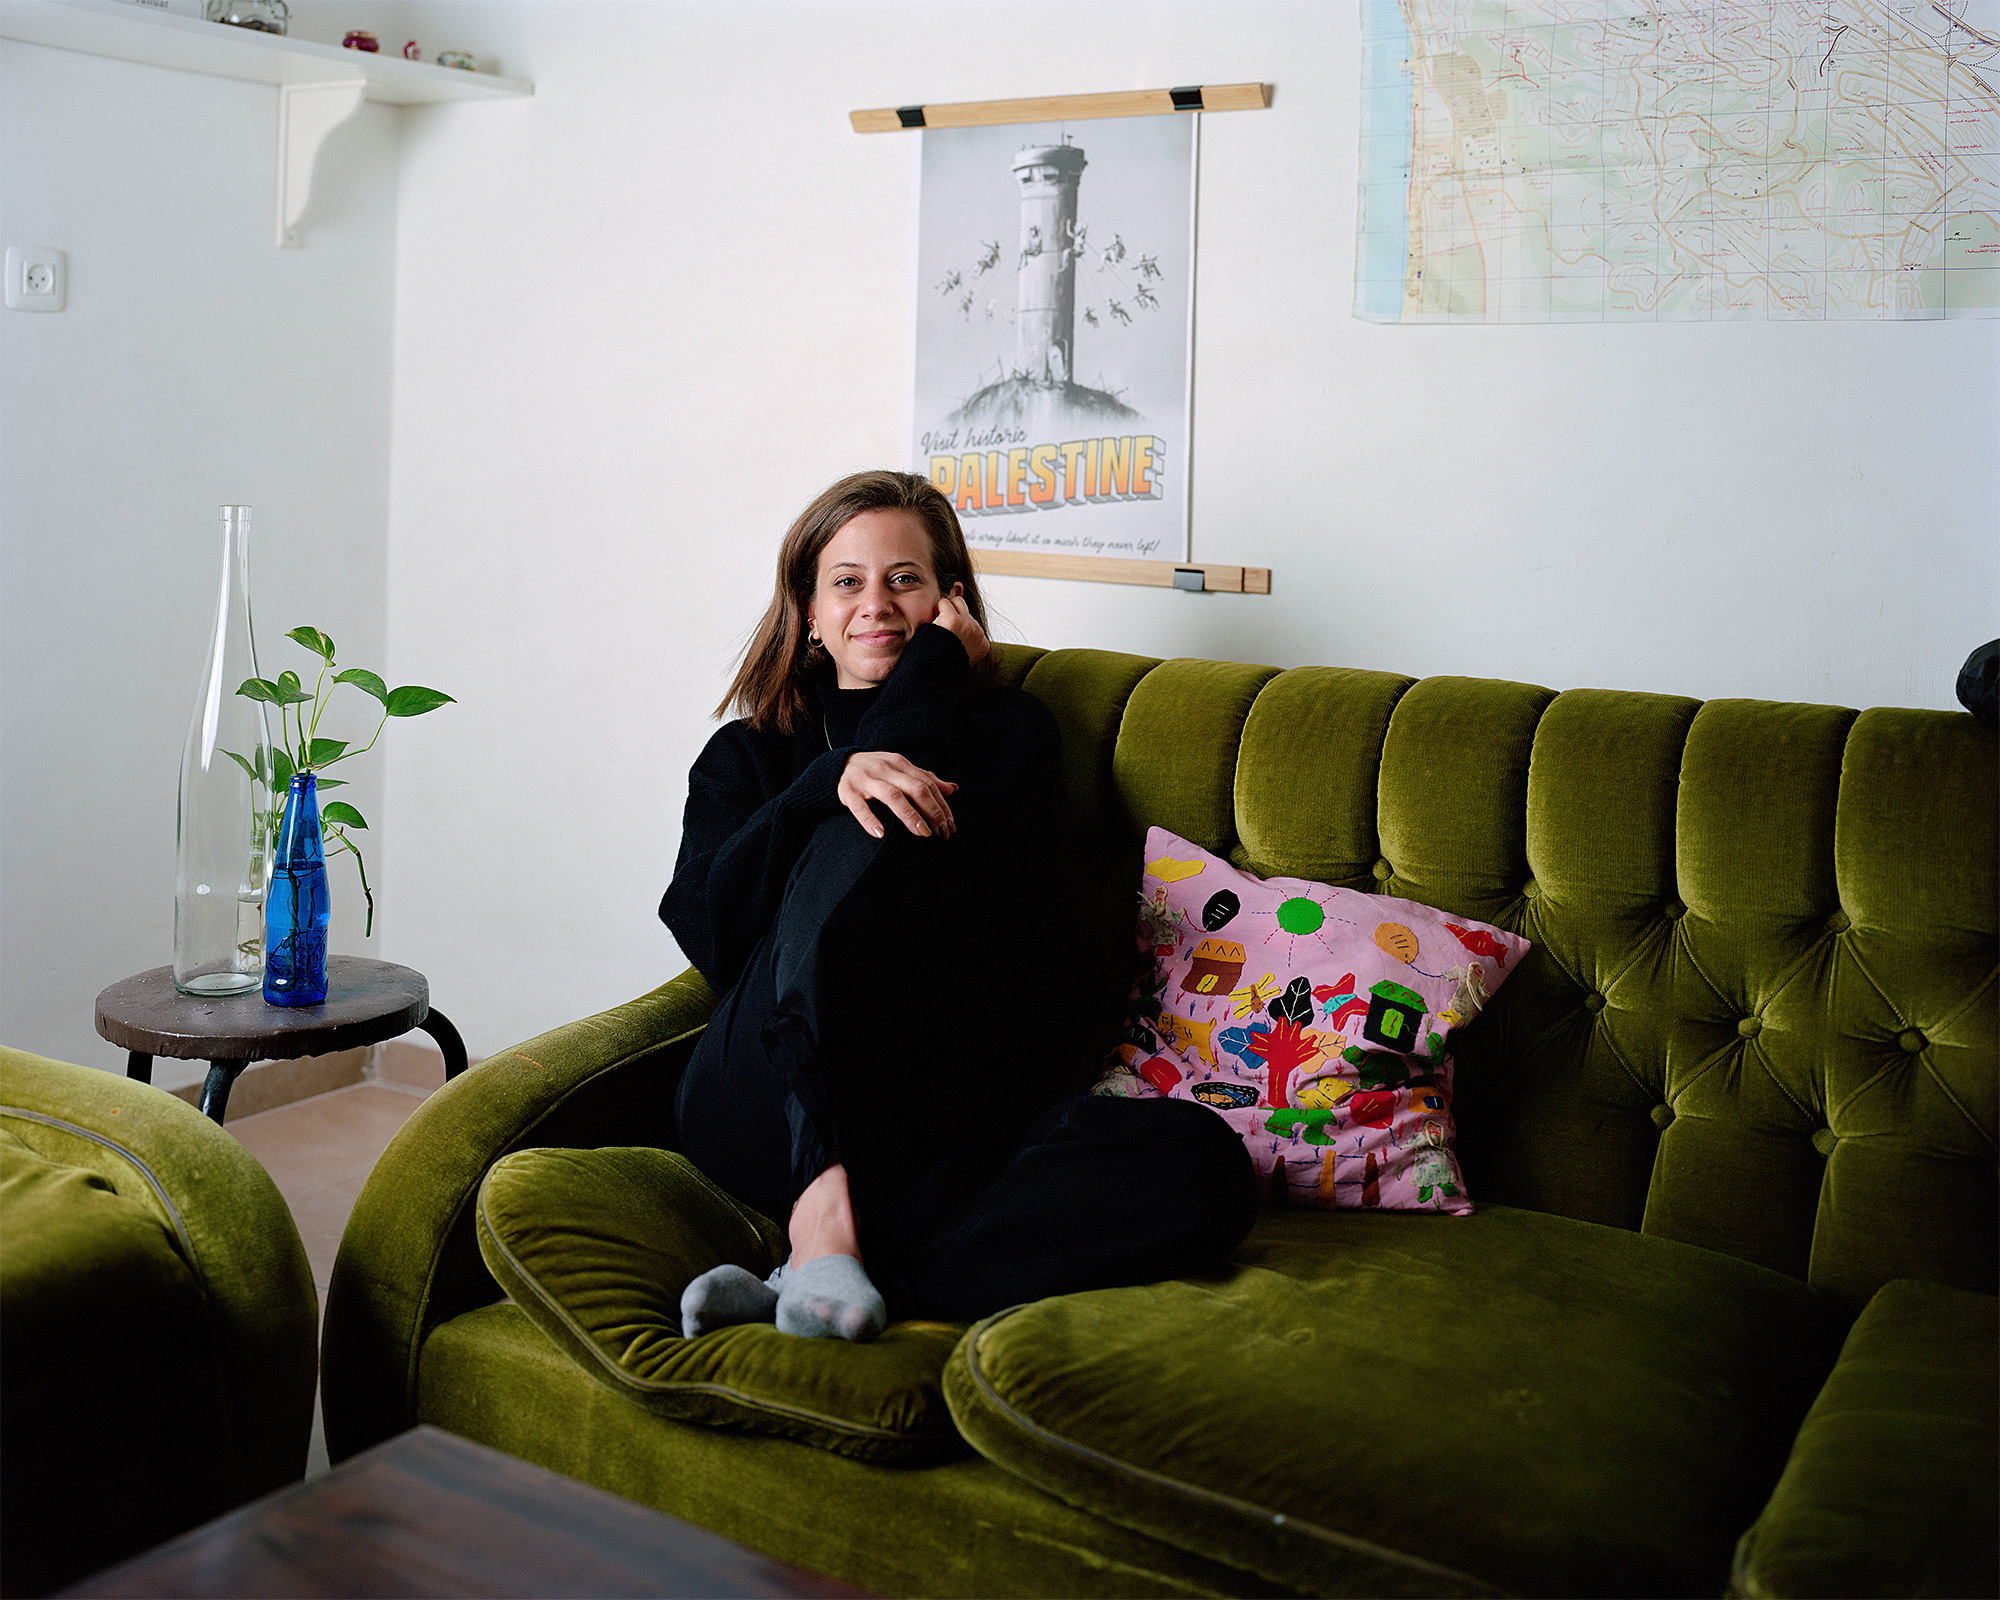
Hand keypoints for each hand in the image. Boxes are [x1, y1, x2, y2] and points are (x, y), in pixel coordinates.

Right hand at [837, 751, 957, 839]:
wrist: (839, 765)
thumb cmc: (876, 771)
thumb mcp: (900, 769)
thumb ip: (925, 779)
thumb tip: (952, 789)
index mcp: (900, 763)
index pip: (927, 783)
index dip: (941, 805)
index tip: (950, 825)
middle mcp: (885, 768)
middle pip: (914, 788)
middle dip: (931, 811)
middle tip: (941, 832)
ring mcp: (865, 779)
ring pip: (892, 795)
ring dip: (910, 815)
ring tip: (923, 833)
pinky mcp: (847, 792)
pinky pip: (859, 807)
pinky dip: (870, 819)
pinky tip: (881, 833)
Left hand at [929, 584, 989, 668]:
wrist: (930, 676)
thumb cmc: (940, 667)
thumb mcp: (960, 656)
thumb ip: (965, 643)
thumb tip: (963, 627)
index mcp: (983, 644)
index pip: (972, 623)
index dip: (957, 627)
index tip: (948, 639)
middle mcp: (978, 634)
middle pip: (967, 611)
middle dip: (954, 614)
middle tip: (941, 629)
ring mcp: (968, 626)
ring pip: (957, 602)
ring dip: (946, 610)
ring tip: (937, 626)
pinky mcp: (954, 620)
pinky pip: (945, 603)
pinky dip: (937, 610)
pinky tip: (933, 624)